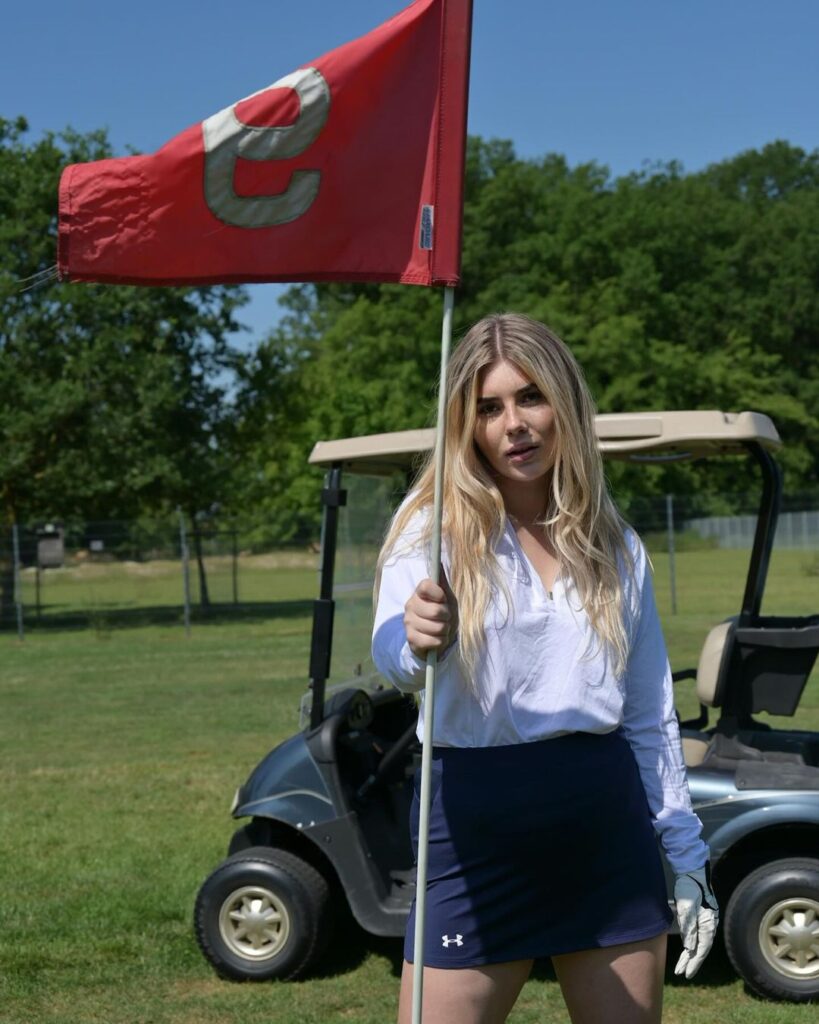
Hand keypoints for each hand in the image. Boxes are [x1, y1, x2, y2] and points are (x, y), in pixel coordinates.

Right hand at [404, 574, 458, 658]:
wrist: (436, 637)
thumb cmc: (444, 614)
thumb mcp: (448, 598)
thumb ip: (443, 583)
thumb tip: (439, 563)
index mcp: (419, 592)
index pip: (426, 586)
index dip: (438, 593)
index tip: (443, 599)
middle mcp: (410, 605)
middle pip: (436, 611)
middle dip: (447, 617)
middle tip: (446, 618)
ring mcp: (409, 623)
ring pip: (437, 628)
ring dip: (445, 630)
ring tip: (441, 629)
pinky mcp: (411, 639)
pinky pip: (434, 641)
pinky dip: (441, 642)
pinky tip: (437, 639)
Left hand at [674, 864, 718, 978]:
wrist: (692, 872)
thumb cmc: (689, 888)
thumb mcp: (686, 908)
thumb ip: (689, 928)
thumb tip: (690, 948)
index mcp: (708, 924)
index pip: (701, 949)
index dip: (693, 963)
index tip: (685, 973)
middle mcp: (709, 925)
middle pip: (700, 949)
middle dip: (691, 962)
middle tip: (682, 973)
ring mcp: (705, 921)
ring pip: (698, 943)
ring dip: (689, 955)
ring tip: (680, 966)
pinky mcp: (700, 917)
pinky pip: (696, 935)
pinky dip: (690, 944)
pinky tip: (685, 950)